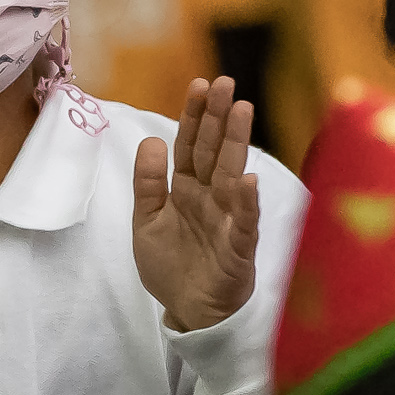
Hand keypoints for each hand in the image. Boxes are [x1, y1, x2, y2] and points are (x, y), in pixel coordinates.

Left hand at [134, 76, 260, 333]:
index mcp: (187, 189)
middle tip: (225, 82)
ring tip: (242, 111)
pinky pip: (244, 224)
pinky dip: (246, 204)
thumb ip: (147, 184)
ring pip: (233, 175)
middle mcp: (211, 197)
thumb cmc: (172, 267)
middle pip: (215, 151)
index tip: (200, 84)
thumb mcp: (146, 222)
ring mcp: (227, 220)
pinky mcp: (238, 248)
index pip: (191, 145)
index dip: (195, 116)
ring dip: (237, 144)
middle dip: (219, 116)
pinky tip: (248, 182)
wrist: (189, 313)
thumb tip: (151, 140)